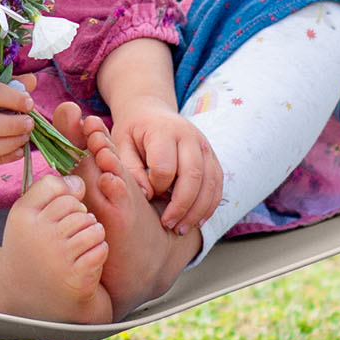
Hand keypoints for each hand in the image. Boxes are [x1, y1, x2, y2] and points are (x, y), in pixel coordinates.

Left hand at [109, 104, 222, 234]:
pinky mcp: (212, 156)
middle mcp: (189, 135)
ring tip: (182, 229)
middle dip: (182, 206)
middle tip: (169, 225)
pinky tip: (197, 220)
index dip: (156, 187)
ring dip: (198, 210)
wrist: (151, 111)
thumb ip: (131, 169)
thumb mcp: (121, 144)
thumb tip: (147, 195)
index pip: (165, 167)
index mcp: (163, 130)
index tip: (148, 197)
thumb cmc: (133, 131)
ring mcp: (204, 145)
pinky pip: (218, 183)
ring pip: (210, 182)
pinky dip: (210, 205)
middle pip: (193, 176)